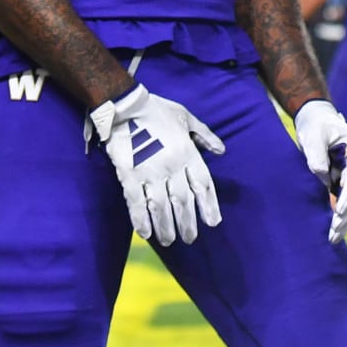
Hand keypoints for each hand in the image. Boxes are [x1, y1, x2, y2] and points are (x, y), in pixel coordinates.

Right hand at [89, 84, 224, 246]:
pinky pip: (136, 203)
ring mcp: (149, 171)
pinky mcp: (128, 175)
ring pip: (161, 206)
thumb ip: (205, 135)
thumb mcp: (186, 117)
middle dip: (187, 223)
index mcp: (187, 152)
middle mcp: (171, 165)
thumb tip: (222, 150)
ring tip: (169, 241)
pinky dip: (140, 220)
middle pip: (183, 201)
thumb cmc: (157, 110)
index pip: (203, 184)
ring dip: (166, 227)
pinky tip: (145, 233)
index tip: (213, 222)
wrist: (124, 106)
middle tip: (190, 238)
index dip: (209, 205)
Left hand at [295, 99, 346, 242]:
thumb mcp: (313, 134)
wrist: (316, 118)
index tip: (340, 213)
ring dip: (345, 221)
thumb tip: (321, 175)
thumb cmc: (315, 124)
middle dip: (346, 215)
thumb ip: (317, 153)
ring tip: (335, 240)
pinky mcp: (344, 180)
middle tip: (334, 234)